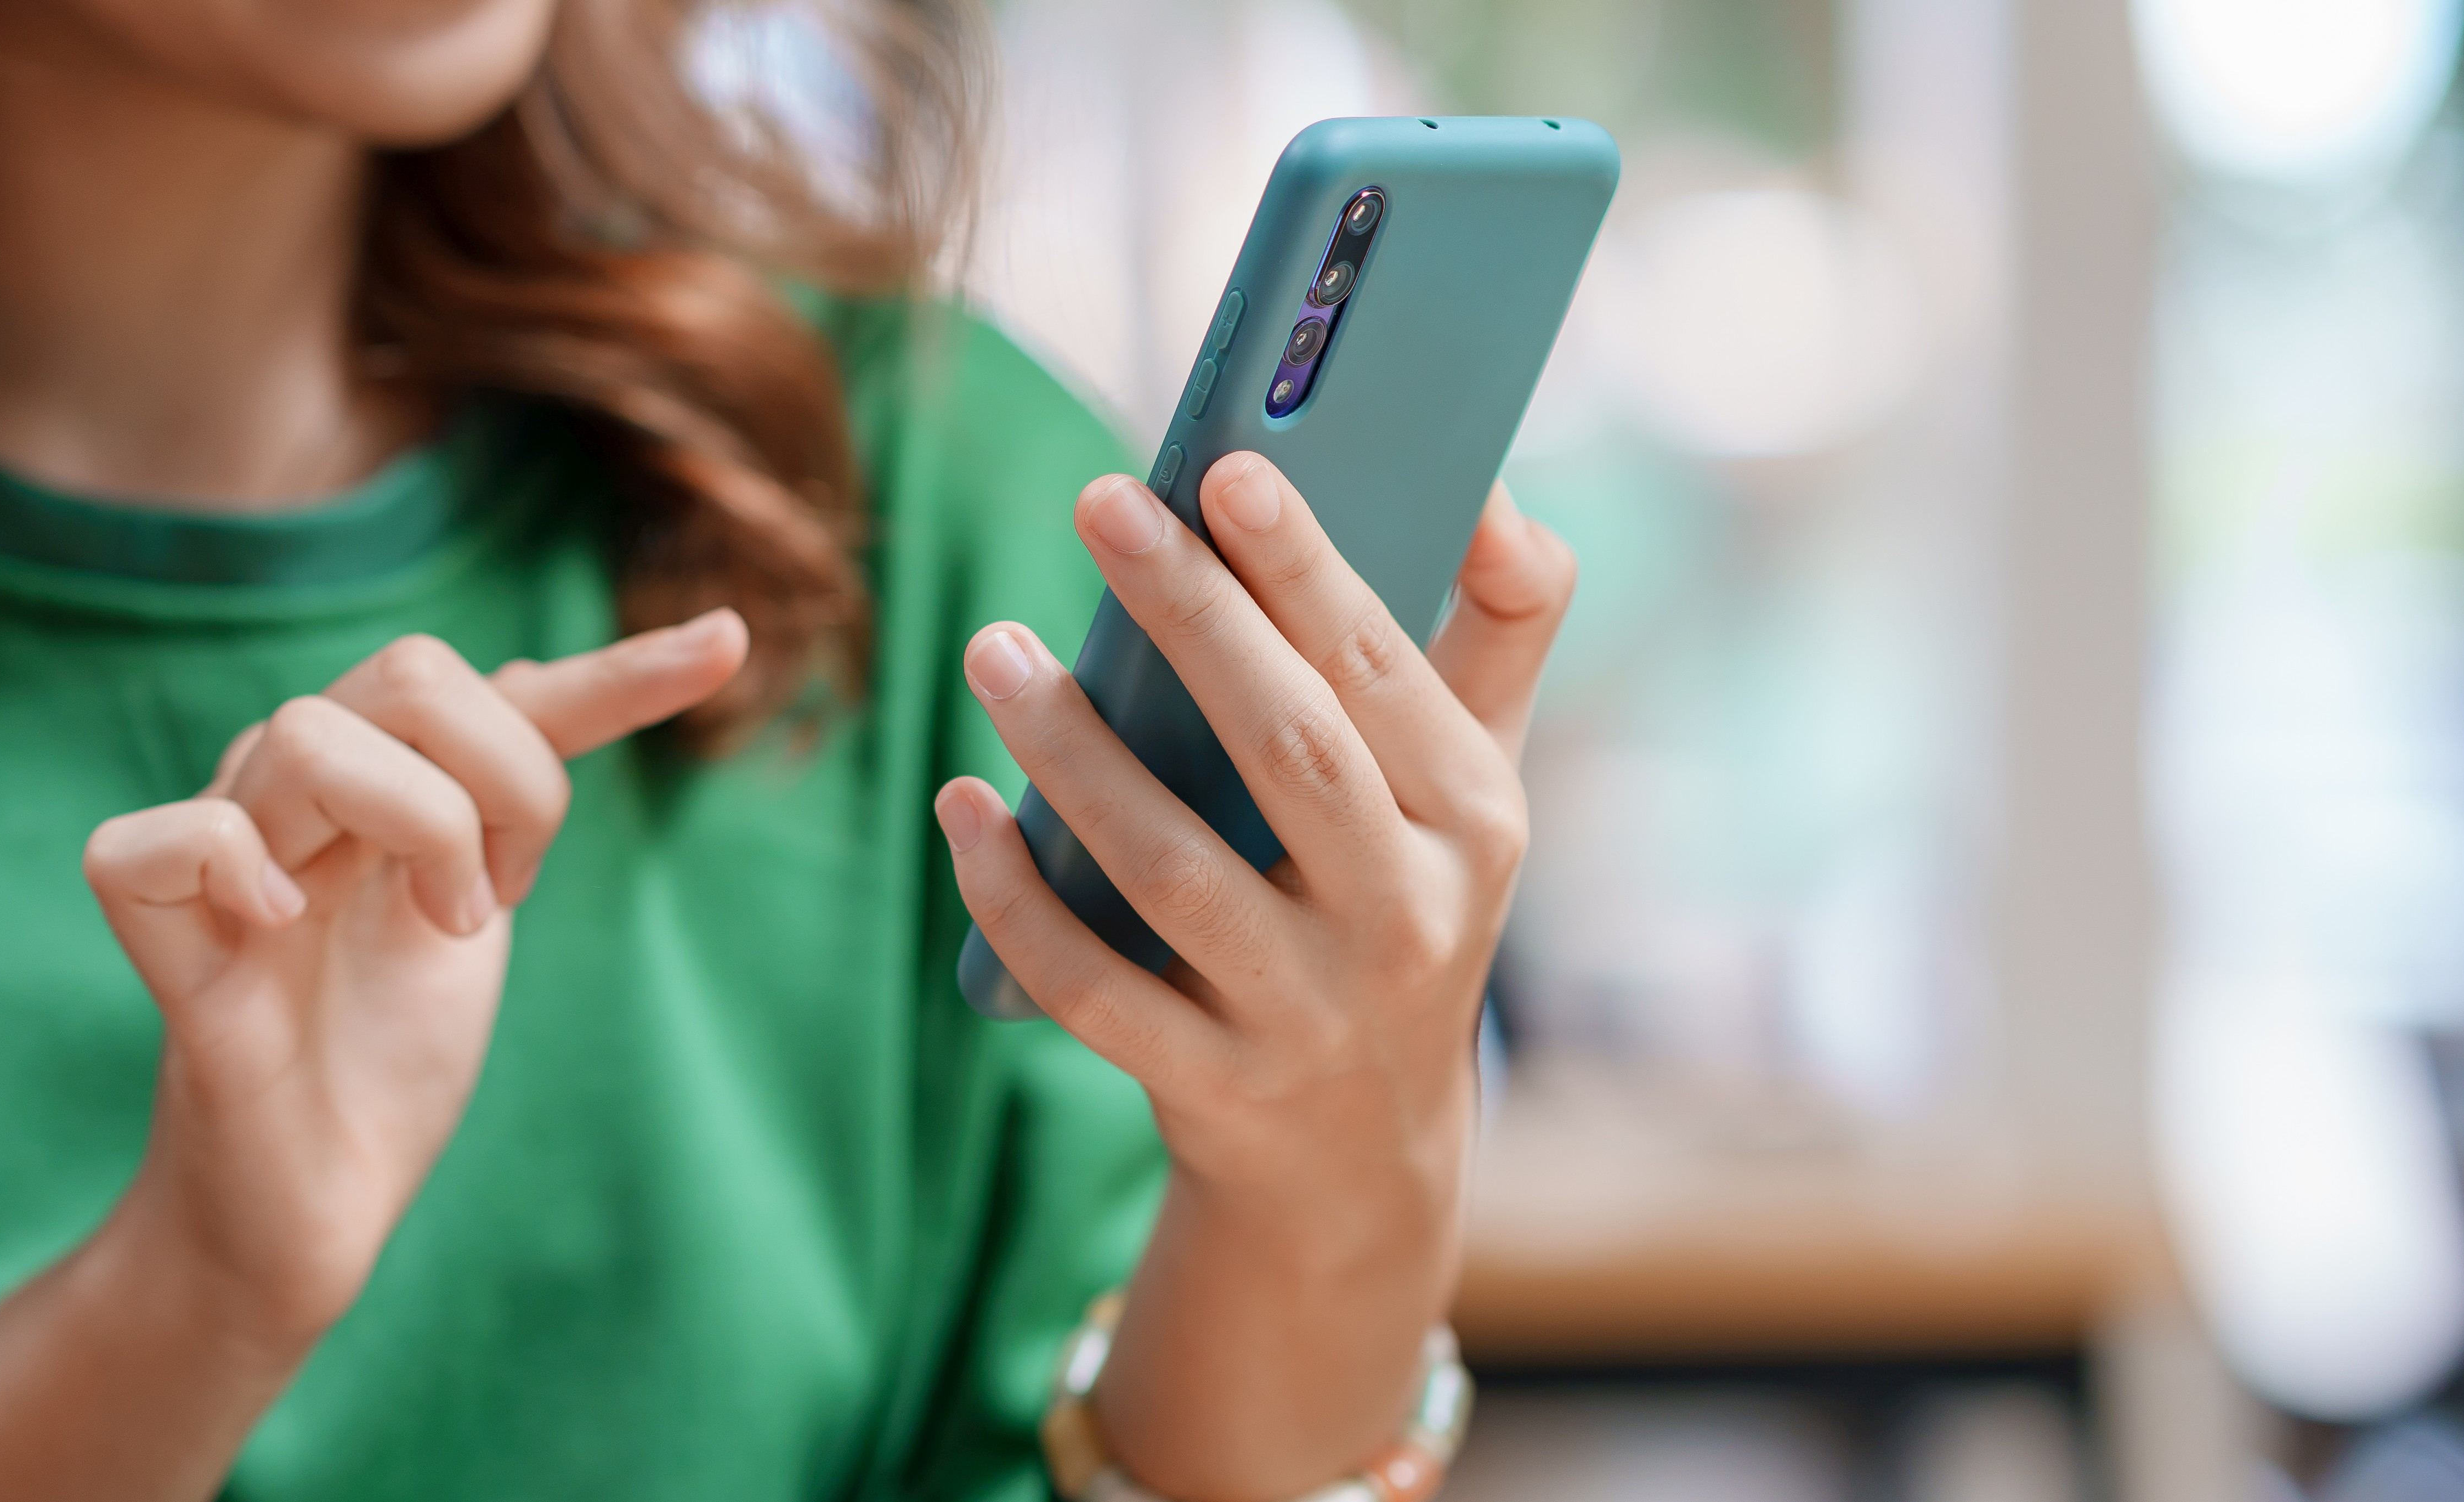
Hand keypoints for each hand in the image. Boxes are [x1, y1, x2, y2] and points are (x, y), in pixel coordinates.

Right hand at [83, 611, 748, 1342]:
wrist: (313, 1207)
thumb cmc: (384, 1065)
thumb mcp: (476, 918)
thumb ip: (497, 803)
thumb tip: (538, 679)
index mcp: (373, 778)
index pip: (502, 693)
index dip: (623, 670)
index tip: (730, 644)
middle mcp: (296, 788)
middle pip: (412, 673)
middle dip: (504, 784)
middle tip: (493, 905)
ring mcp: (227, 852)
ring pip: (312, 735)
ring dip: (414, 833)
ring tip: (432, 930)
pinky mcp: (162, 935)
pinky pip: (177, 837)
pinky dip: (239, 865)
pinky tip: (280, 926)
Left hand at [931, 452, 1572, 1497]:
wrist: (1359, 1154)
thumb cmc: (1400, 904)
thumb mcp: (1473, 788)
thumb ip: (1499, 632)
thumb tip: (1495, 489)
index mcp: (1475, 821)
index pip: (1382, 673)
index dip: (1308, 569)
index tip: (1227, 468)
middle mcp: (1406, 920)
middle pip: (1289, 749)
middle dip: (1194, 617)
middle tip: (1097, 503)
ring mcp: (1306, 1012)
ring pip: (1171, 866)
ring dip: (1071, 751)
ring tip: (993, 647)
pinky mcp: (1209, 1084)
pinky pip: (1088, 984)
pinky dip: (1014, 895)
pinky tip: (964, 807)